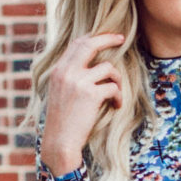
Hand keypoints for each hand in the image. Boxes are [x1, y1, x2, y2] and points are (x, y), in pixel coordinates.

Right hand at [40, 31, 125, 175]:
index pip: (76, 44)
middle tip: (121, 39)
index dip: (93, 38)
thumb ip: (69, 77)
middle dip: (108, 38)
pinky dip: (118, 96)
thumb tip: (87, 65)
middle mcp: (67, 72)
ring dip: (117, 79)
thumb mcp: (59, 93)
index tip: (105, 38)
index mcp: (58, 70)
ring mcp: (78, 82)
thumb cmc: (62, 122)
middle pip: (90, 44)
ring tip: (116, 92)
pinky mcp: (91, 95)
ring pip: (107, 67)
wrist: (60, 142)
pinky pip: (113, 87)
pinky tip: (116, 105)